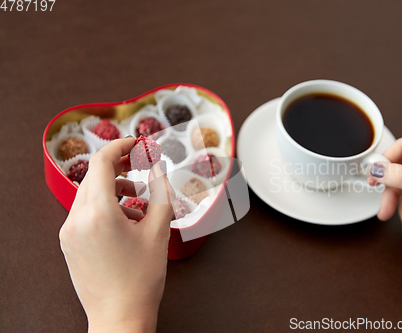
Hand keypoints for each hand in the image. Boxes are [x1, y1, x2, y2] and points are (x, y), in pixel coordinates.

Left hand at [59, 137, 173, 332]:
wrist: (120, 316)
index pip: (101, 162)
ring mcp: (69, 232)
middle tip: (140, 165)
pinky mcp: (68, 243)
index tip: (136, 143)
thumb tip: (157, 166)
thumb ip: (161, 190)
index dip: (120, 146)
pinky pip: (84, 212)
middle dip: (118, 166)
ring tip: (139, 200)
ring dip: (113, 188)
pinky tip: (126, 219)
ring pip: (89, 193)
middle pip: (93, 176)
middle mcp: (77, 219)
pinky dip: (104, 206)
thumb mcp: (159, 229)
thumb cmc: (142, 278)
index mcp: (99, 213)